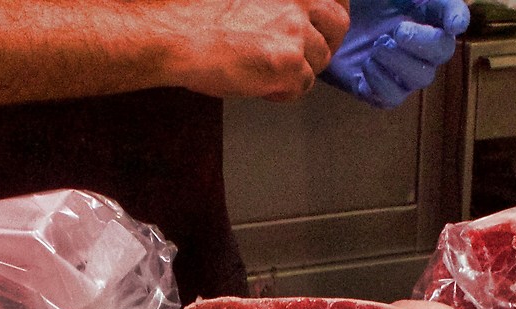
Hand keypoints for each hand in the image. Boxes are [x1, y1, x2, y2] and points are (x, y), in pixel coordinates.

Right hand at [161, 0, 349, 101]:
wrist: (177, 35)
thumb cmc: (199, 14)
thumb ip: (280, 3)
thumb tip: (300, 19)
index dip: (332, 12)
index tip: (326, 23)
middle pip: (338, 25)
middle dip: (325, 43)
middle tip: (303, 55)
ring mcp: (297, 31)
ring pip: (320, 60)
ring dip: (299, 70)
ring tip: (266, 70)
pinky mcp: (288, 63)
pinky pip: (302, 87)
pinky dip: (284, 91)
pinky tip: (260, 84)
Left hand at [321, 0, 467, 108]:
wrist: (312, 19)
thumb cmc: (350, 1)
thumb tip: (442, 13)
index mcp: (421, 10)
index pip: (453, 13)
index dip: (457, 17)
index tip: (453, 23)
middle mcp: (415, 41)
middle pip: (442, 52)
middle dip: (423, 44)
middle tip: (397, 32)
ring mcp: (395, 67)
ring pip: (420, 78)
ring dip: (400, 64)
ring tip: (377, 48)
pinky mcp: (372, 86)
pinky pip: (390, 98)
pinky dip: (381, 84)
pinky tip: (366, 66)